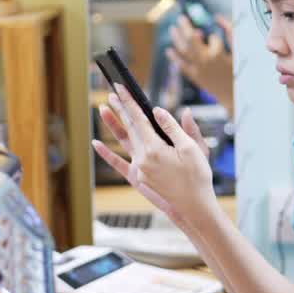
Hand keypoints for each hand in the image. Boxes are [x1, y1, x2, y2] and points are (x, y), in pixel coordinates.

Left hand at [92, 84, 216, 228]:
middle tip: (112, 92)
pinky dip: (107, 153)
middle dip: (121, 108)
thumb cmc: (198, 176)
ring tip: (103, 108)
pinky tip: (96, 143)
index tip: (121, 87)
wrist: (194, 205)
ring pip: (124, 141)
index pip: (138, 118)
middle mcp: (143, 158)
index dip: (129, 101)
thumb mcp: (191, 148)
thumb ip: (173, 128)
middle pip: (129, 127)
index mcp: (155, 149)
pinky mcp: (139, 177)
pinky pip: (119, 162)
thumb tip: (158, 111)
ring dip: (113, 124)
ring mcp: (139, 169)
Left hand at [168, 14, 233, 110]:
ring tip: (173, 29)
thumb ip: (229, 31)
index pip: (212, 38)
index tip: (214, 38)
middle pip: (191, 40)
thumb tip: (218, 17)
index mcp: (217, 54)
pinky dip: (174, 57)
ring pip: (184, 51)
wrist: (234, 96)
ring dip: (177, 39)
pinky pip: (182, 66)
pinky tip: (169, 50)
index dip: (213, 37)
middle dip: (185, 27)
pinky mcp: (195, 77)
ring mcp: (198, 69)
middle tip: (181, 18)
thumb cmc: (238, 73)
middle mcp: (204, 61)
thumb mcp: (238, 51)